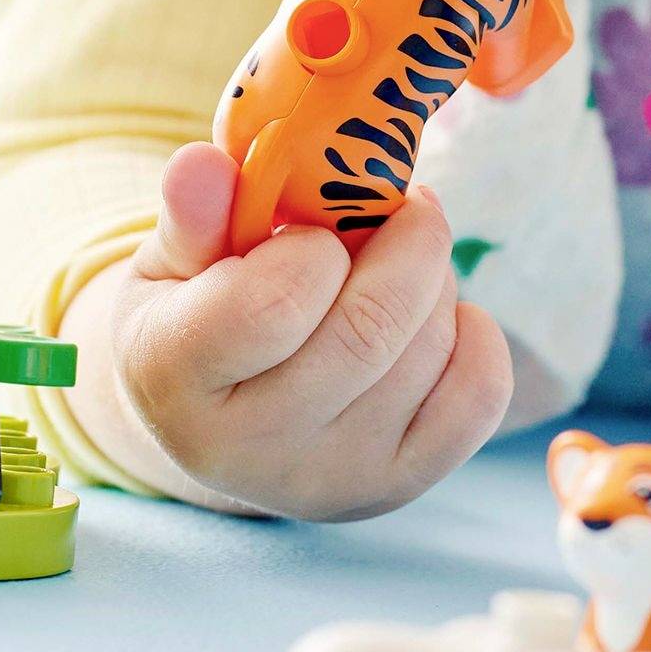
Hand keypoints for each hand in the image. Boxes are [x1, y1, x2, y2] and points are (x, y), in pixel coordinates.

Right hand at [67, 142, 511, 519]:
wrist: (214, 419)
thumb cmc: (194, 316)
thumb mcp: (172, 259)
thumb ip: (193, 212)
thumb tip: (203, 163)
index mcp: (175, 377)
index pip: (274, 307)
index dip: (314, 249)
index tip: (317, 232)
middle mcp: (248, 449)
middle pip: (368, 331)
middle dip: (408, 245)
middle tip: (408, 208)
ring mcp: (326, 482)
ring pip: (426, 354)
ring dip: (437, 283)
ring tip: (407, 263)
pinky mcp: (391, 488)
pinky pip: (475, 401)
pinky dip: (478, 339)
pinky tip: (440, 312)